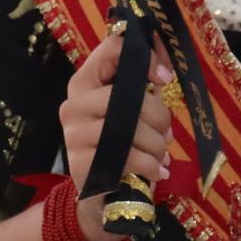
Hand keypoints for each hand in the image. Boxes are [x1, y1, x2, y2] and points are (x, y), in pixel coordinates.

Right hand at [60, 33, 174, 240]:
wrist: (101, 192)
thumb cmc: (121, 144)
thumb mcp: (133, 111)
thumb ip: (145, 87)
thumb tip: (166, 66)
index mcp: (85, 82)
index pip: (112, 49)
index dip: (146, 59)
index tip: (165, 79)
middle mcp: (74, 103)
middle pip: (126, 95)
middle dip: (157, 116)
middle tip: (166, 134)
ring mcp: (73, 134)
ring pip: (130, 129)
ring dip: (156, 145)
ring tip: (161, 156)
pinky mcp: (79, 163)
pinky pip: (127, 158)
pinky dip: (150, 166)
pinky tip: (157, 172)